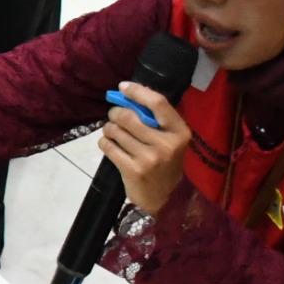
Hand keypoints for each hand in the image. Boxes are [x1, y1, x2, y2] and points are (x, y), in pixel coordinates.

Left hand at [96, 83, 188, 214]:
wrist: (163, 197)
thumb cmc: (164, 161)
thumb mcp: (169, 139)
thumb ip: (155, 119)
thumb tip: (128, 93)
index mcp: (179, 132)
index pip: (158, 103)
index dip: (138, 92)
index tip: (123, 87)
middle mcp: (166, 145)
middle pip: (129, 116)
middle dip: (116, 113)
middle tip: (114, 116)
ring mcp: (149, 158)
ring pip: (115, 130)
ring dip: (109, 128)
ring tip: (113, 133)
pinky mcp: (132, 170)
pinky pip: (107, 146)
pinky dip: (105, 142)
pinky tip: (111, 145)